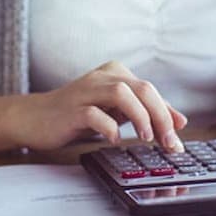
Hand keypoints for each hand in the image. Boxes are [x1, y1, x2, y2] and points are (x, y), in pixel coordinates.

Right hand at [20, 61, 188, 152]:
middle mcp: (103, 76)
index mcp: (116, 73)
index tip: (177, 139)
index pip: (151, 90)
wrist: (35, 118)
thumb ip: (145, 113)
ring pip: (122, 93)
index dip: (168, 115)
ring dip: (139, 117)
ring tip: (146, 138)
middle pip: (142, 89)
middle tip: (168, 142)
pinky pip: (95, 114)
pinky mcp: (72, 108)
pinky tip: (115, 140)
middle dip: (160, 117)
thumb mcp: (116, 111)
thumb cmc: (79, 113)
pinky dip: (110, 128)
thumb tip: (179, 121)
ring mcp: (86, 91)